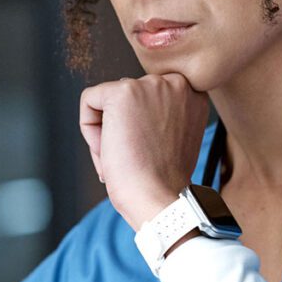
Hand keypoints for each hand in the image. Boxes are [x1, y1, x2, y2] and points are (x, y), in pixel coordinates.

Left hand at [80, 73, 210, 230]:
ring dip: (107, 131)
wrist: (159, 197)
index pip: (149, 99)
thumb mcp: (175, 138)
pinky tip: (108, 149)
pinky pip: (89, 100)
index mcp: (192, 95)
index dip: (141, 129)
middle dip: (123, 128)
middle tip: (133, 158)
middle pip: (128, 98)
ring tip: (123, 156)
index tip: (148, 152)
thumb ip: (161, 117)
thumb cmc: (164, 180)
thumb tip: (133, 112)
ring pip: (108, 101)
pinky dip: (88, 128)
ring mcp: (150, 85)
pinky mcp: (123, 92)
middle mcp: (176, 83)